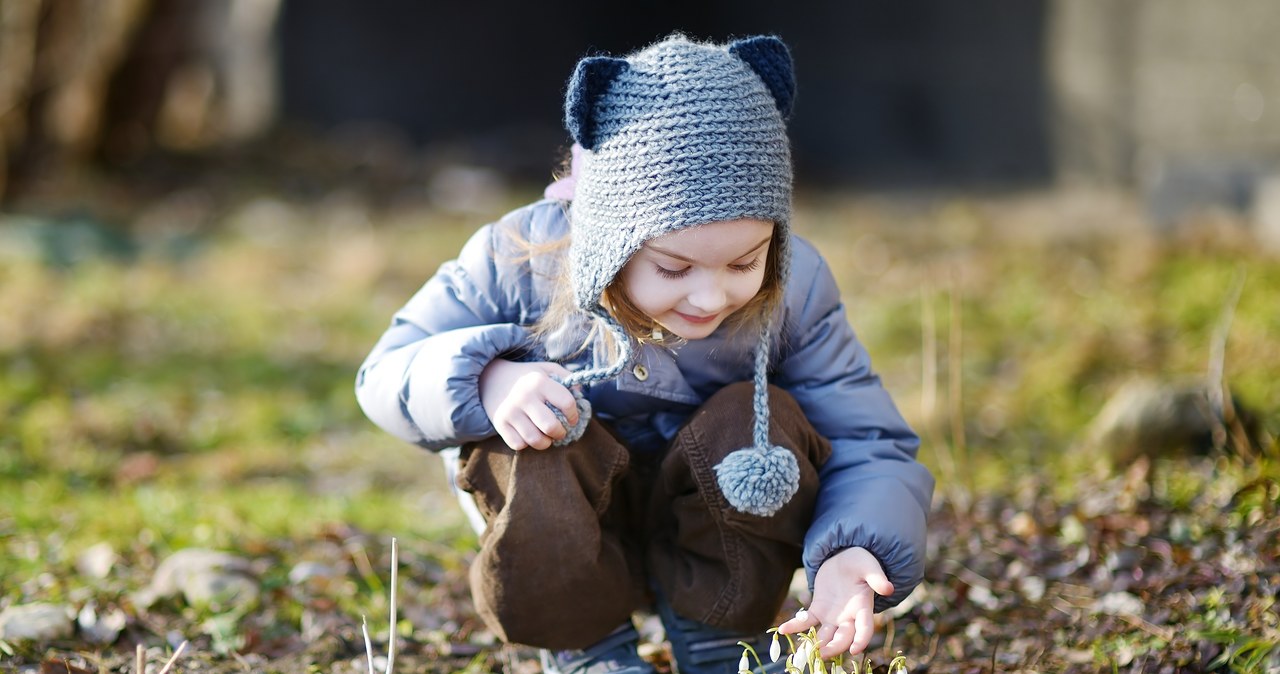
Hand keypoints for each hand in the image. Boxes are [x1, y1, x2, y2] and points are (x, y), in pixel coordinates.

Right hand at [478, 359, 577, 450]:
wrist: (492, 378)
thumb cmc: (528, 378)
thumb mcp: (547, 369)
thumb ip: (567, 379)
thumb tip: (581, 395)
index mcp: (539, 381)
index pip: (567, 403)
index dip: (574, 415)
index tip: (572, 418)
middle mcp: (524, 396)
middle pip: (551, 426)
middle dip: (561, 433)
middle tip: (560, 431)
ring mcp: (510, 411)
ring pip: (535, 440)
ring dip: (546, 442)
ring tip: (547, 436)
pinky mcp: (500, 423)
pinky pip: (519, 445)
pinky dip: (527, 444)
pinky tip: (529, 434)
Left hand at [778, 547, 893, 658]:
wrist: (845, 558)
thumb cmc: (861, 562)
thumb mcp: (868, 566)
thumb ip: (876, 578)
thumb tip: (888, 588)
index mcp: (863, 608)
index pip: (865, 628)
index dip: (861, 640)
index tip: (855, 650)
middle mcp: (848, 617)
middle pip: (843, 637)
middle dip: (834, 647)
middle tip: (822, 655)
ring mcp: (832, 616)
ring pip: (825, 635)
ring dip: (815, 643)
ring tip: (805, 651)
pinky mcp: (818, 610)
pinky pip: (806, 621)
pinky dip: (795, 626)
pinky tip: (783, 629)